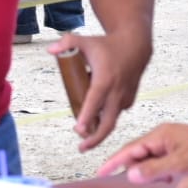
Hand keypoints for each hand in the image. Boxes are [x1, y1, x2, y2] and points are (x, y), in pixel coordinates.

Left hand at [49, 32, 148, 150]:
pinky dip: (107, 118)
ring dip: (99, 130)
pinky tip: (96, 119)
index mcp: (105, 79)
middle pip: (108, 122)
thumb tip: (51, 50)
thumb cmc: (108, 45)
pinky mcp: (129, 100)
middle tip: (82, 147)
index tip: (79, 129)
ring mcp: (125, 97)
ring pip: (112, 120)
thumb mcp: (85, 40)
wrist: (136, 45)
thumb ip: (66, 43)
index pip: (94, 102)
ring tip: (85, 136)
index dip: (87, 117)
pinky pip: (116, 113)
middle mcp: (117, 91)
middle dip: (95, 138)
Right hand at [96, 123, 187, 182]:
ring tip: (170, 178)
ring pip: (150, 161)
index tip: (101, 172)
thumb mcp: (180, 164)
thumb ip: (154, 169)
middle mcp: (161, 137)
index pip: (129, 150)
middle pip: (138, 156)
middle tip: (156, 179)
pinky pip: (161, 163)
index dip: (114, 161)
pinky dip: (164, 172)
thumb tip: (131, 175)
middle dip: (141, 170)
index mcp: (159, 135)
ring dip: (154, 172)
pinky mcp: (177, 151)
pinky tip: (175, 176)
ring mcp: (169, 144)